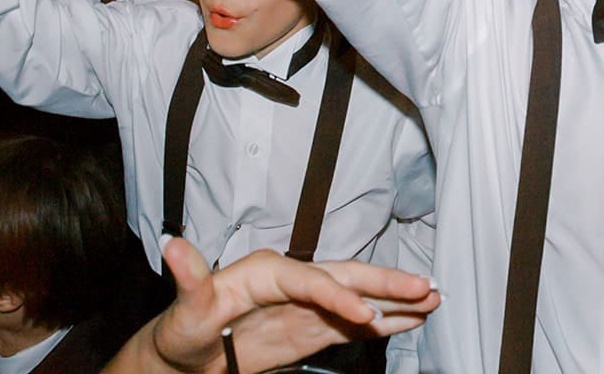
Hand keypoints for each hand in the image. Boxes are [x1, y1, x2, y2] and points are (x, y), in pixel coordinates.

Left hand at [123, 238, 439, 373]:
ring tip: (433, 298)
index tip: (361, 313)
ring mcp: (309, 305)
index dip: (337, 296)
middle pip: (348, 277)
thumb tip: (170, 245)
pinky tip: (412, 319)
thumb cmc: (182, 329)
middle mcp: (295, 281)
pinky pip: (355, 323)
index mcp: (268, 270)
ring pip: (360, 296)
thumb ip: (188, 279)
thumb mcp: (185, 308)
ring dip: (395, 298)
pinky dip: (385, 321)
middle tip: (424, 287)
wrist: (186, 358)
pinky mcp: (314, 328)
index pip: (311, 280)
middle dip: (386, 283)